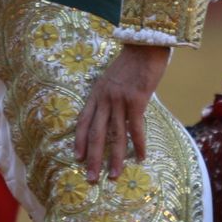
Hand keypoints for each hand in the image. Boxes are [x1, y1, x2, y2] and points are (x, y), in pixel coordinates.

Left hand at [74, 44, 168, 182]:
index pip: (83, 121)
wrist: (145, 43)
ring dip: (115, 158)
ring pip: (114, 135)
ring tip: (114, 175)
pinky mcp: (136, 100)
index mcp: (96, 93)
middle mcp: (104, 99)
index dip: (79, 141)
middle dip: (92, 158)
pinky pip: (136, 128)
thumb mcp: (112, 77)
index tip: (76, 158)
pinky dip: (139, 144)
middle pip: (95, 134)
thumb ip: (109, 94)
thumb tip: (113, 110)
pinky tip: (141, 157)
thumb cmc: (132, 60)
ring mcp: (119, 100)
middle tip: (91, 178)